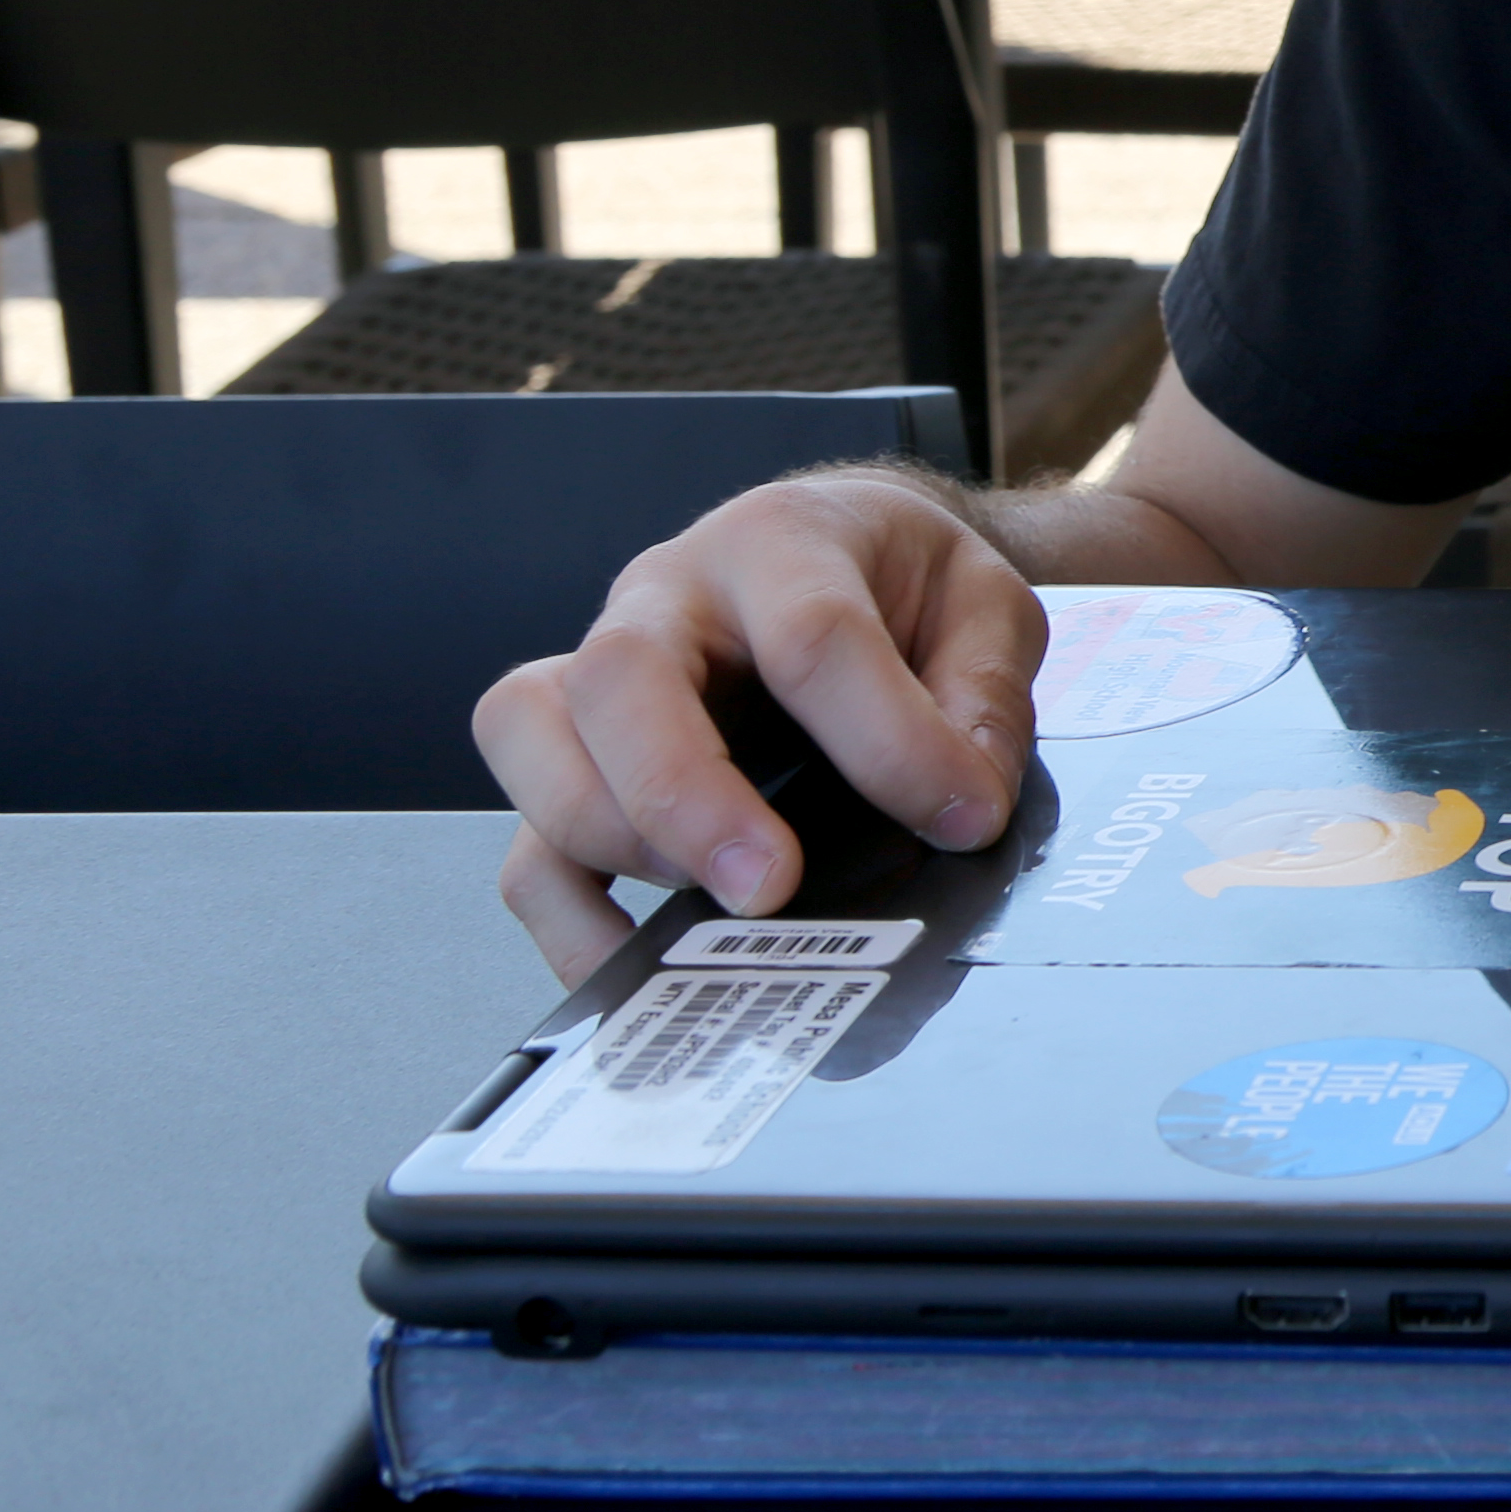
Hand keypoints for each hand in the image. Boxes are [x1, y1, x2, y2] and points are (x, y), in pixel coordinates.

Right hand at [476, 469, 1048, 984]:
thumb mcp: (982, 606)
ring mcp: (599, 675)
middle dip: (685, 794)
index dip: (889, 741)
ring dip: (609, 835)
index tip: (960, 816)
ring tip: (710, 910)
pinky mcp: (573, 762)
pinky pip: (526, 842)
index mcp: (778, 542)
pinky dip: (568, 918)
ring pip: (529, 732)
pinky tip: (643, 969)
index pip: (812, 636)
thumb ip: (984, 695)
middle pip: (619, 672)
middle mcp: (666, 596)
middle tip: (770, 885)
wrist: (848, 556)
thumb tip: (963, 802)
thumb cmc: (902, 583)